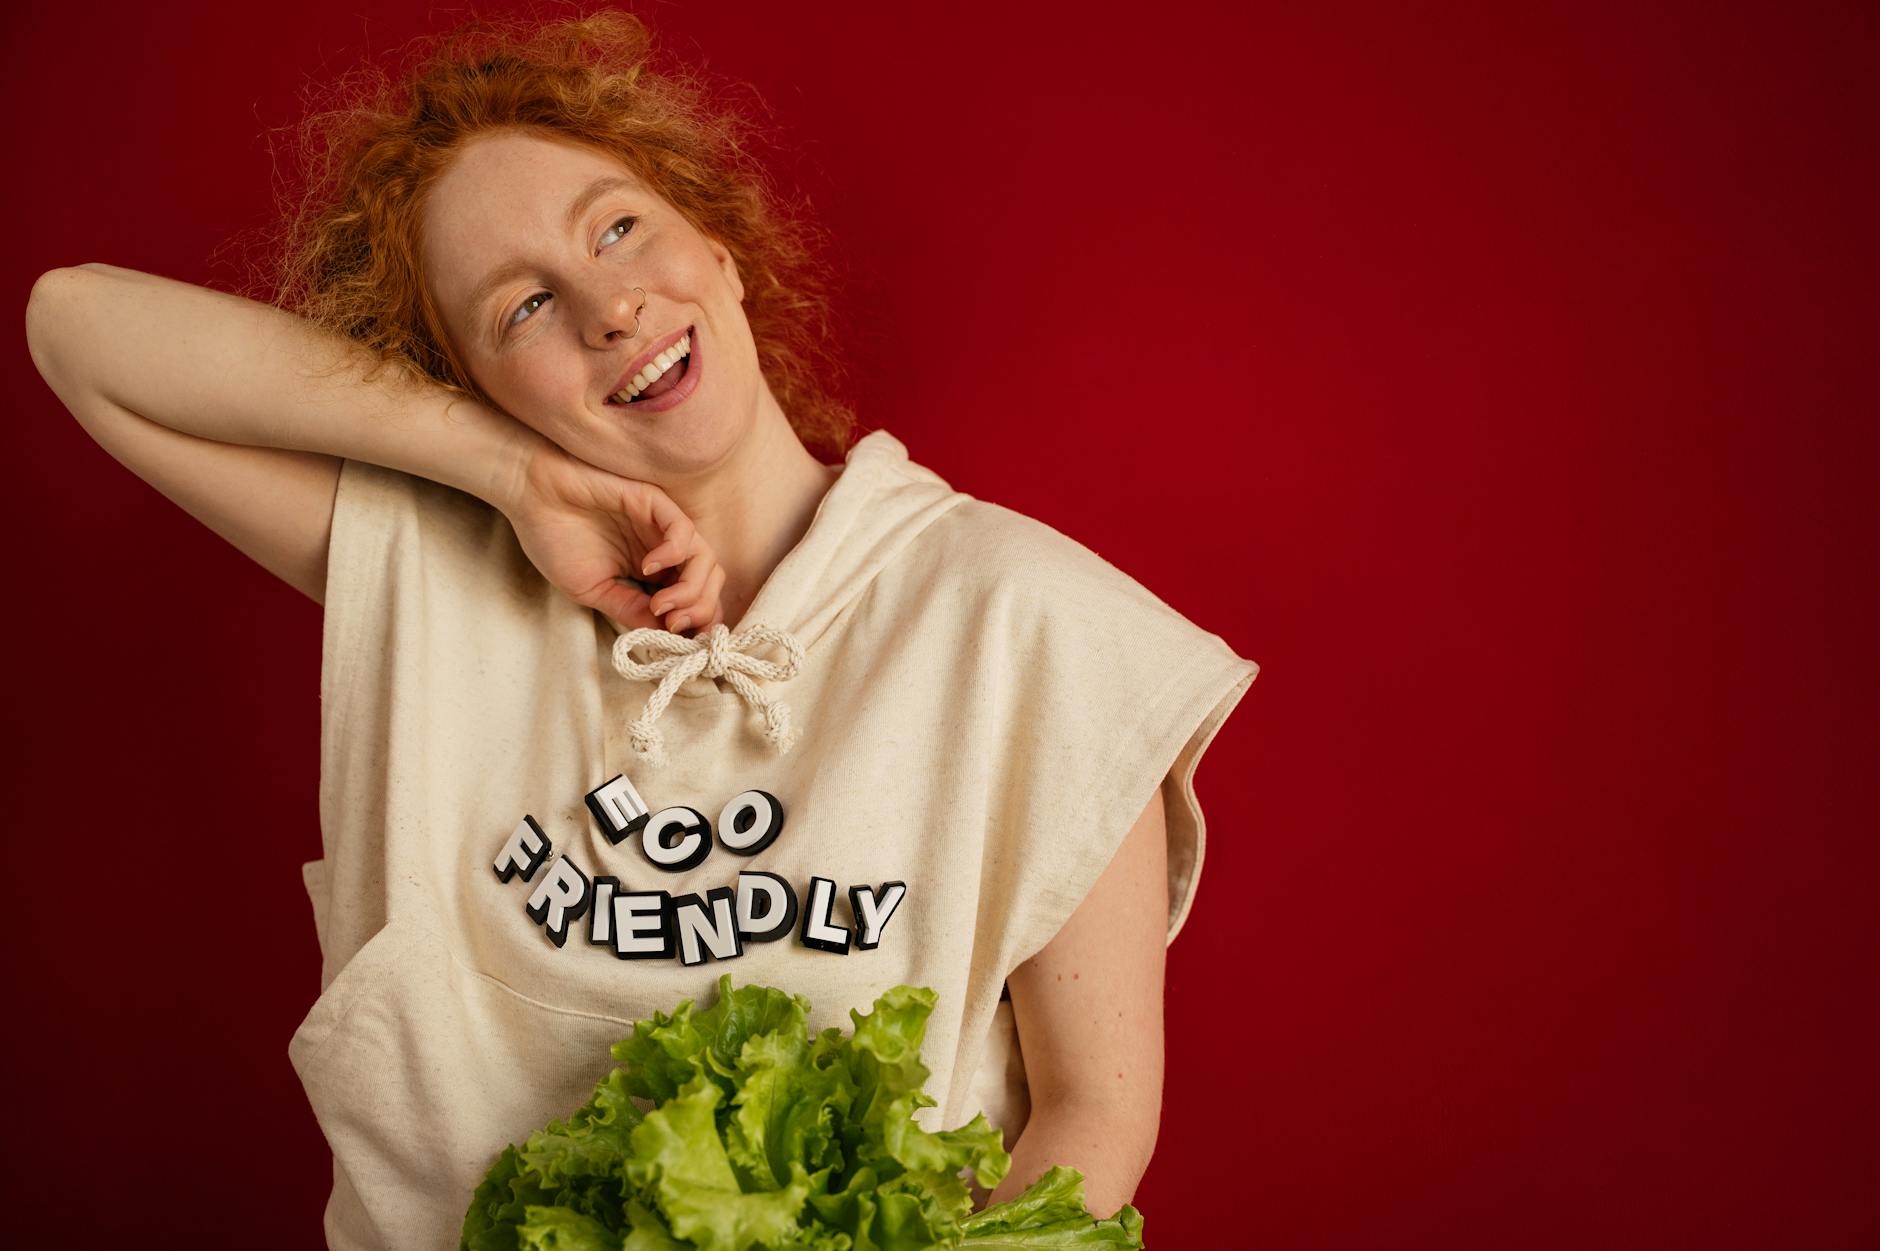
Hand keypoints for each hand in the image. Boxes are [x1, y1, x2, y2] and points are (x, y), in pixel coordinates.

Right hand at [503, 441, 726, 634]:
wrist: (529, 495)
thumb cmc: (554, 538)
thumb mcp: (593, 590)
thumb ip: (629, 609)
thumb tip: (665, 635)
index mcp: (653, 572)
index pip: (694, 600)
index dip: (696, 624)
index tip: (681, 642)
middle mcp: (664, 549)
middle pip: (709, 582)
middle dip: (701, 611)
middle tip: (673, 625)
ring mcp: (660, 526)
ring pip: (705, 559)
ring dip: (691, 590)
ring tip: (661, 605)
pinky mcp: (653, 502)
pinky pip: (683, 530)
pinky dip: (674, 554)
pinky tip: (648, 567)